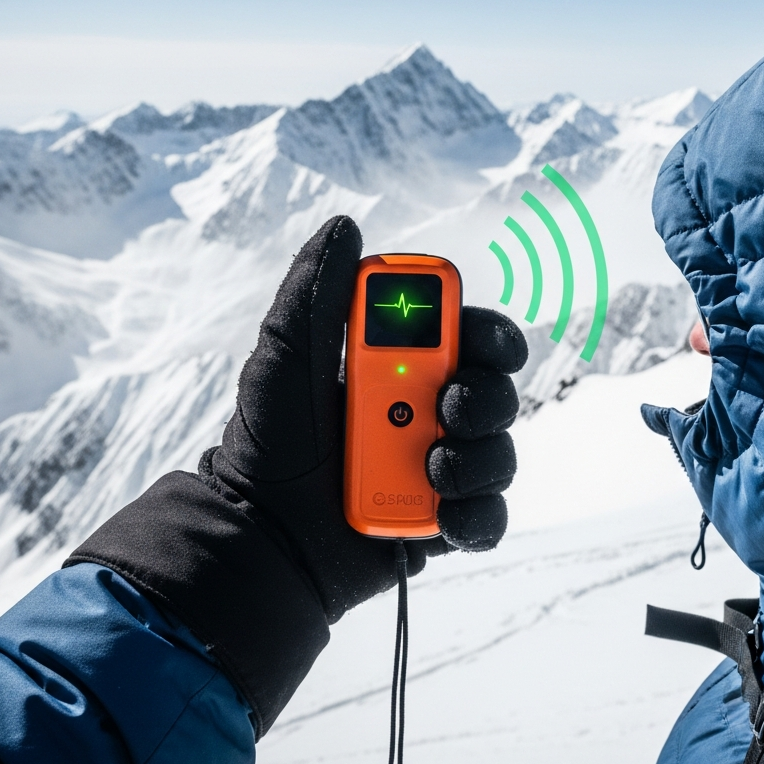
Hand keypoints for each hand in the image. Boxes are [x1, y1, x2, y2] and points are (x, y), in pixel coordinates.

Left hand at [206, 215, 527, 622]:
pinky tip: (444, 516)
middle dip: (486, 398)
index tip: (484, 343)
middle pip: (496, 392)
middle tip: (451, 407)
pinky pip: (488, 516)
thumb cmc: (269, 442)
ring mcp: (439, 469)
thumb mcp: (284, 358)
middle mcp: (427, 414)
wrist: (263, 536)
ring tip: (431, 470)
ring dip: (476, 459)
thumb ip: (315, 292)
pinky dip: (476, 516)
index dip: (489, 334)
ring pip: (499, 454)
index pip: (469, 338)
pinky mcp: (442, 523)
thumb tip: (346, 226)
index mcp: (400, 369)